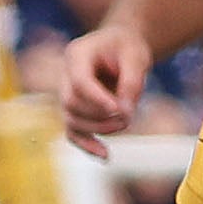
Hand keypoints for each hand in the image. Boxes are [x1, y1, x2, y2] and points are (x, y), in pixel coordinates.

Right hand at [60, 25, 155, 155]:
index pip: (79, 82)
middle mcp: (66, 74)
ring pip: (71, 119)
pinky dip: (87, 145)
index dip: (97, 100)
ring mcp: (67, 93)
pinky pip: (73, 132)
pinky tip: (105, 156)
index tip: (119, 111)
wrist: (121, 47)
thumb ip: (131, 82)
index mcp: (77, 54)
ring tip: (124, 124)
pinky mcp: (75, 110)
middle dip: (99, 115)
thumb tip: (124, 114)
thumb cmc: (128, 48)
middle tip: (126, 116)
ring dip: (97, 129)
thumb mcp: (137, 57)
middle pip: (72, 103)